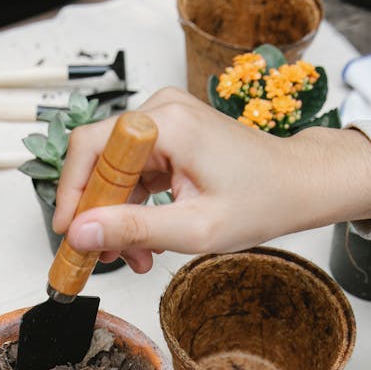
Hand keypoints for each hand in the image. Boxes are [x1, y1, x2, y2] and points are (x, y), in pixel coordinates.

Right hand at [52, 87, 370, 272]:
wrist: (301, 184)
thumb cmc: (264, 200)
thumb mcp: (196, 228)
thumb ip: (135, 230)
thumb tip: (80, 232)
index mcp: (167, 124)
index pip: (91, 148)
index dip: (72, 193)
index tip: (69, 234)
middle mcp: (161, 111)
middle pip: (99, 160)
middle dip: (97, 213)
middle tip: (103, 256)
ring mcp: (166, 121)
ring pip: (114, 171)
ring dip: (117, 217)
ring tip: (136, 258)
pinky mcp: (170, 136)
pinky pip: (133, 172)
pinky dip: (134, 208)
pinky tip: (146, 241)